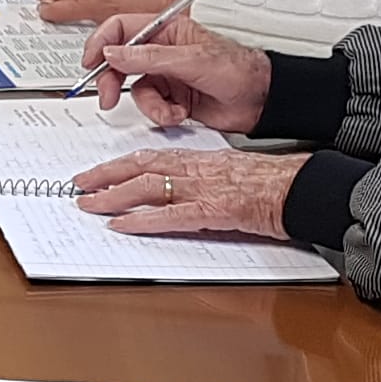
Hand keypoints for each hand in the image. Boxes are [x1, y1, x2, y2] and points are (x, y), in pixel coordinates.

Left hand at [69, 145, 305, 237]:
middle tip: (79, 184)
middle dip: (105, 175)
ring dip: (113, 196)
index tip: (97, 171)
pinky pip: (170, 215)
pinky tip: (122, 225)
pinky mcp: (214, 211)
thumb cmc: (273, 184)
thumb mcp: (231, 174)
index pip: (150, 157)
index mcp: (200, 160)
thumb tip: (179, 192)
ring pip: (148, 187)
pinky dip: (142, 220)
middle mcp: (196, 170)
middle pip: (140, 167)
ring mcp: (203, 189)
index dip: (119, 164)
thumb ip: (203, 179)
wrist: (301, 187)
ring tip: (89, 204)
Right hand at [78, 14, 275, 133]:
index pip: (121, 28)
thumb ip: (148, 57)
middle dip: (113, 81)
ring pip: (136, 90)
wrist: (261, 102)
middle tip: (107, 97)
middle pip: (120, 62)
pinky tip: (181, 114)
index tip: (90, 62)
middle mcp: (161, 52)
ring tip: (169, 110)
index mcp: (167, 30)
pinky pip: (151, 107)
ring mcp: (166, 76)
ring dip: (150, 104)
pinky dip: (162, 114)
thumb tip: (112, 53)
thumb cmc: (239, 70)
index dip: (101, 43)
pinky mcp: (171, 99)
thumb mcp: (191, 60)